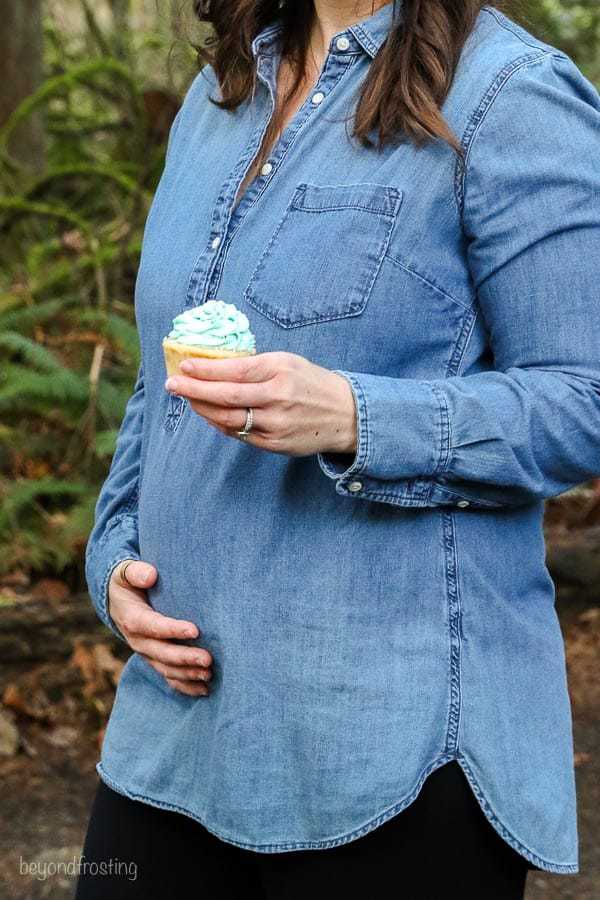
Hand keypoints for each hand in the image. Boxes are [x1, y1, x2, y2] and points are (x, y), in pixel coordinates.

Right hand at [108, 559, 212, 696]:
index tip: (195, 630)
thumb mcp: (126, 572)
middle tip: (208, 659)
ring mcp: (147, 653)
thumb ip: (137, 571)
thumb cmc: (127, 582)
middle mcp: (138, 641)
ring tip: (209, 674)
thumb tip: (151, 575)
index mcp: (132, 618)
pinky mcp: (155, 659)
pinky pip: (169, 677)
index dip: (172, 630)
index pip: (152, 626)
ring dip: (187, 674)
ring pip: (166, 669)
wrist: (117, 600)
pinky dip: (185, 686)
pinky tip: (204, 690)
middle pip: (161, 653)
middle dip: (185, 658)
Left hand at [164, 351, 356, 456]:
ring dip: (202, 409)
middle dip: (193, 390)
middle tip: (173, 384)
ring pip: (227, 418)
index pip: (233, 371)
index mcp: (279, 371)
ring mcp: (275, 424)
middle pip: (224, 396)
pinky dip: (220, 424)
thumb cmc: (310, 383)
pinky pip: (239, 434)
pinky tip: (209, 415)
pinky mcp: (274, 444)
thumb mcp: (287, 362)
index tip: (184, 366)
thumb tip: (213, 366)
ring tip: (188, 399)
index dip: (204, 370)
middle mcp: (277, 398)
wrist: (345, 414)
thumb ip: (254, 365)